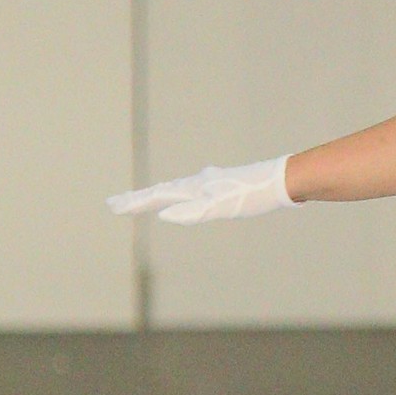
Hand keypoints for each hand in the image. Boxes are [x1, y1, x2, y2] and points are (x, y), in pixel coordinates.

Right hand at [108, 157, 295, 224]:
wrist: (282, 180)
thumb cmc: (251, 196)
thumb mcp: (220, 208)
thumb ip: (192, 212)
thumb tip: (163, 214)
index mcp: (195, 187)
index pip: (158, 195)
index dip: (136, 202)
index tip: (113, 205)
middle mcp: (200, 181)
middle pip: (163, 190)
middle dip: (139, 198)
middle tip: (116, 203)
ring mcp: (213, 182)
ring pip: (178, 187)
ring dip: (159, 194)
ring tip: (146, 198)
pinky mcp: (227, 184)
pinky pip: (196, 188)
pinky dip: (183, 192)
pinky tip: (193, 188)